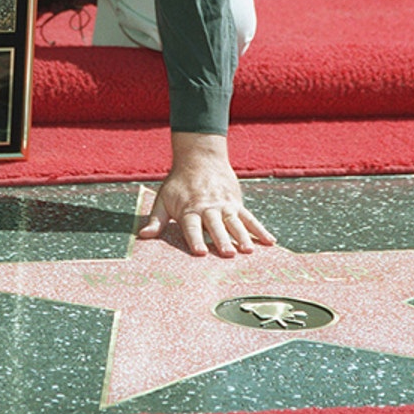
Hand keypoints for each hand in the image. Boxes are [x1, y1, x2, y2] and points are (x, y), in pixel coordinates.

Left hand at [137, 132, 275, 256]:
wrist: (200, 158)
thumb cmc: (179, 184)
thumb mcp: (163, 199)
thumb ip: (156, 220)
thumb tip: (143, 236)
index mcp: (190, 209)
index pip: (192, 226)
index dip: (195, 239)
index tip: (200, 252)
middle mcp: (208, 207)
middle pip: (215, 226)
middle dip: (222, 240)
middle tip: (228, 254)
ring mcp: (225, 205)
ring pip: (235, 222)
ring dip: (242, 236)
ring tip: (249, 250)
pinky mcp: (237, 203)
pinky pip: (250, 218)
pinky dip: (260, 229)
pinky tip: (270, 241)